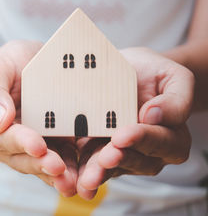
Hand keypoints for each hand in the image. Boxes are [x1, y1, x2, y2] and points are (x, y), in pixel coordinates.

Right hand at [0, 40, 77, 196]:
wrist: (31, 64)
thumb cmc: (10, 63)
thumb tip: (0, 122)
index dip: (18, 142)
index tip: (37, 144)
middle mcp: (3, 144)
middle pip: (19, 158)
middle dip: (40, 164)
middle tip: (58, 166)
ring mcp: (27, 150)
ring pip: (39, 167)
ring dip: (55, 176)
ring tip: (72, 181)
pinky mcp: (51, 149)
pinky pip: (59, 164)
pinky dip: (71, 171)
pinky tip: (83, 177)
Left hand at [76, 47, 193, 198]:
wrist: (128, 71)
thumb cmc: (153, 73)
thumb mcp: (174, 76)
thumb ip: (176, 99)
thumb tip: (155, 116)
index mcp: (172, 137)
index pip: (162, 142)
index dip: (142, 139)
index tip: (123, 135)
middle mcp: (149, 152)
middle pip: (137, 162)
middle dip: (119, 160)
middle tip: (105, 158)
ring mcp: (122, 156)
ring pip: (112, 169)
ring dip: (99, 172)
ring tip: (88, 177)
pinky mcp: (97, 154)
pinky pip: (90, 165)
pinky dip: (82, 170)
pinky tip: (72, 176)